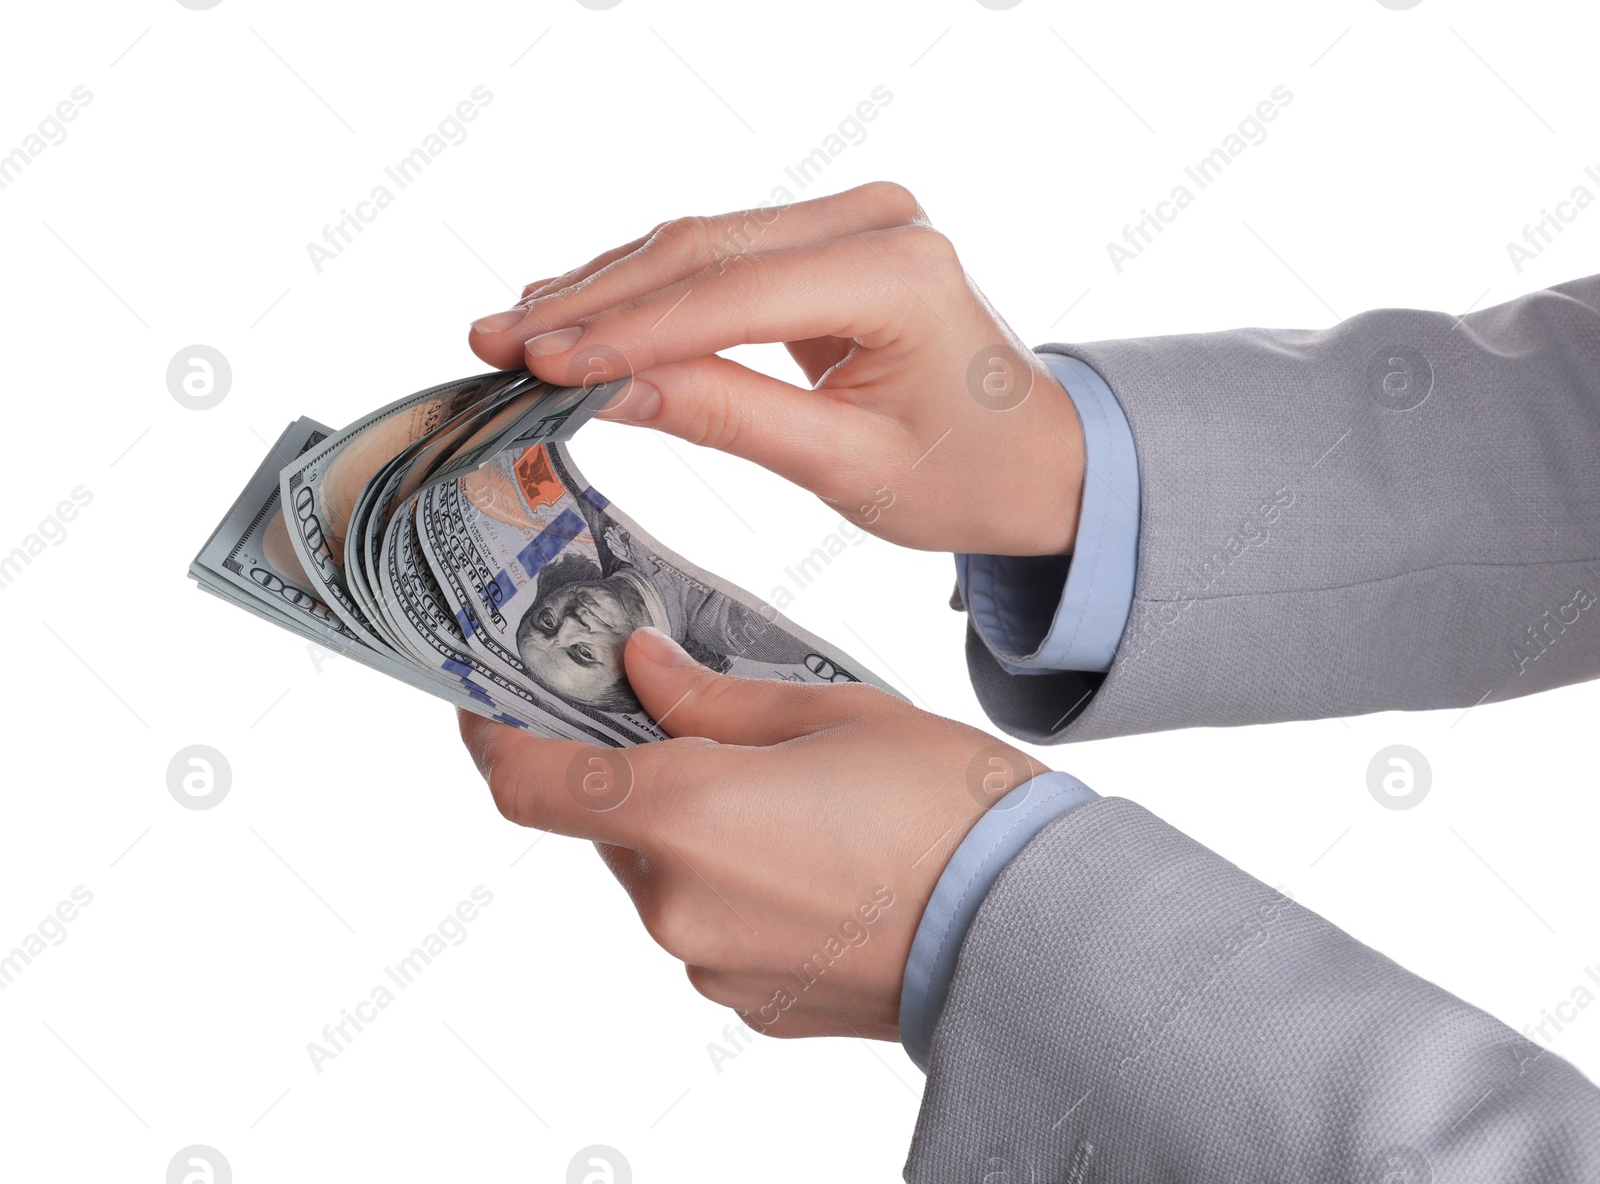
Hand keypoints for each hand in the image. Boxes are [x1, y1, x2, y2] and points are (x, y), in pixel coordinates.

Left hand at [458, 627, 1046, 1039]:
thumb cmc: (944, 804)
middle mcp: (677, 903)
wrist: (1034, 925)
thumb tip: (641, 670)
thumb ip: (709, 696)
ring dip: (697, 835)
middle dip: (643, 777)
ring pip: (665, 880)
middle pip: (611, 826)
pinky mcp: (751, 1005)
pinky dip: (736, 890)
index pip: (528, 785)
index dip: (494, 738)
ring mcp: (711, 966)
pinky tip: (815, 865)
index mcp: (683, 814)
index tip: (493, 702)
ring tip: (794, 804)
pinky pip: (711, 933)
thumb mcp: (826, 712)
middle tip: (709, 734)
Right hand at [466, 182, 1084, 556]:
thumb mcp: (844, 465)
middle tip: (494, 340)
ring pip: (697, 244)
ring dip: (604, 288)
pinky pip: (719, 254)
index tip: (536, 363)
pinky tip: (577, 308)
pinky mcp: (829, 235)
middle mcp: (876, 220)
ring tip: (514, 328)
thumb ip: (726, 416)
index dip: (625, 330)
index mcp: (899, 273)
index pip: (732, 294)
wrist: (1034, 458)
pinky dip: (647, 288)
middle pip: (701, 250)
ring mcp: (854, 217)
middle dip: (592, 302)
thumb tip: (606, 389)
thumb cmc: (964, 473)